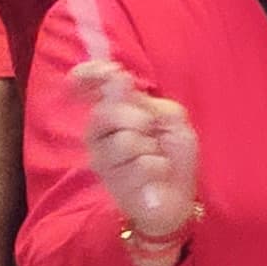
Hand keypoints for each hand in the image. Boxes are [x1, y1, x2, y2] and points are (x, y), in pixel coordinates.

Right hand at [72, 58, 201, 244]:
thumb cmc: (173, 152)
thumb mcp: (169, 118)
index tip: (104, 71)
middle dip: (137, 118)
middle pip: (105, 113)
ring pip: (123, 141)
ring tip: (154, 155)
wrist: (179, 193)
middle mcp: (99, 133)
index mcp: (113, 110)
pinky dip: (157, 166)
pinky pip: (139, 164)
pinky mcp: (113, 182)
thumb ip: (143, 100)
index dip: (88, 75)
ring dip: (150, 147)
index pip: (87, 87)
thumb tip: (117, 77)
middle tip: (151, 130)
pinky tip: (156, 173)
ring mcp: (101, 158)